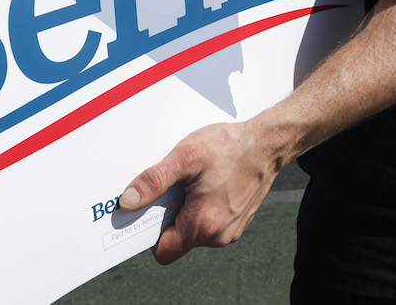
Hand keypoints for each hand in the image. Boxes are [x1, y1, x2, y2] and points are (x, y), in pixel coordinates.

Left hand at [118, 120, 282, 264]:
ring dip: (187, 212)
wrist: (267, 144)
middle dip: (169, 217)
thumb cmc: (230, 147)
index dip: (150, 233)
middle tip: (173, 188)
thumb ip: (154, 181)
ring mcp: (230, 231)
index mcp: (202, 225)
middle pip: (178, 240)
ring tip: (193, 183)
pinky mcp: (238, 222)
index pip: (162, 251)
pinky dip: (203, 209)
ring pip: (194, 232)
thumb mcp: (185, 157)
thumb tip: (127, 202)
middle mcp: (218, 236)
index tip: (148, 210)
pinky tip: (208, 185)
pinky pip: (210, 224)